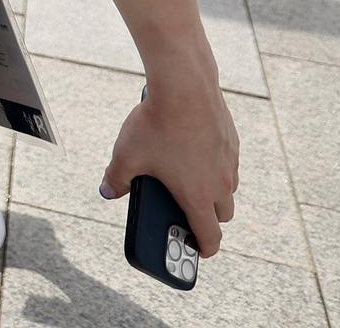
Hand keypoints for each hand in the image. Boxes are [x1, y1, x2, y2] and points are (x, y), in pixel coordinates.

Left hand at [101, 73, 240, 256]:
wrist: (185, 87)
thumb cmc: (156, 125)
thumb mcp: (126, 156)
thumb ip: (116, 179)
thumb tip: (108, 191)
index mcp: (198, 197)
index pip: (210, 237)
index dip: (204, 249)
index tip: (198, 252)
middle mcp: (221, 184)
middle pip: (222, 215)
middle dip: (207, 219)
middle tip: (186, 212)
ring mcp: (230, 162)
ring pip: (227, 188)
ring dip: (213, 191)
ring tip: (187, 180)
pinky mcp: (231, 141)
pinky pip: (227, 163)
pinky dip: (215, 164)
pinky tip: (192, 150)